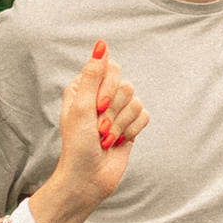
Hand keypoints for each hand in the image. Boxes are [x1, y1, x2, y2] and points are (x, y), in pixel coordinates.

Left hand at [28, 40, 146, 222]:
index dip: (108, 88)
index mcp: (85, 86)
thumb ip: (94, 74)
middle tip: (99, 129)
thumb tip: (101, 44)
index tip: (97, 107)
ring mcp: (117, 110)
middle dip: (114, 111)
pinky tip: (118, 142)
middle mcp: (101, 95)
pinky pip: (144, 116)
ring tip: (106, 139)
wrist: (88, 178)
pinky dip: (131, 131)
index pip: (111, 69)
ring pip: (136, 102)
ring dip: (120, 125)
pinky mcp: (130, 125)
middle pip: (126, 85)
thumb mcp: (82, 107)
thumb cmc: (77, 145)